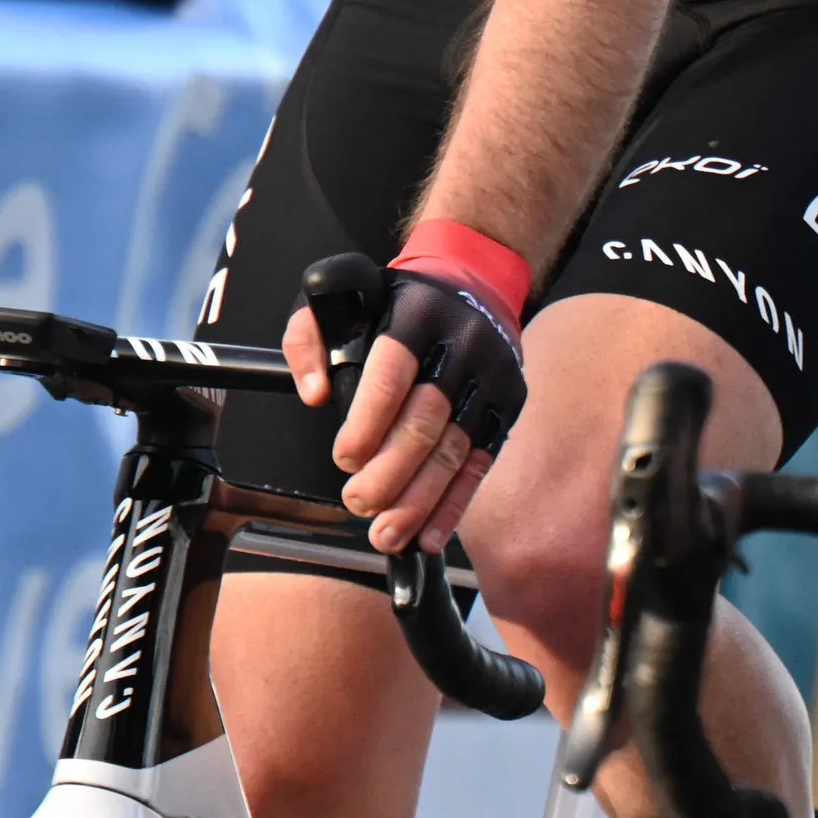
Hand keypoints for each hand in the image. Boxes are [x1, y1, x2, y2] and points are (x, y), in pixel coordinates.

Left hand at [286, 223, 528, 554]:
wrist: (473, 284)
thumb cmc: (395, 302)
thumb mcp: (343, 296)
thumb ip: (309, 336)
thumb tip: (314, 393)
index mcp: (417, 311)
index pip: (394, 370)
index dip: (369, 420)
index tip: (344, 458)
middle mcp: (462, 341)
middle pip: (427, 417)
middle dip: (390, 470)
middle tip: (358, 502)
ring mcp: (492, 374)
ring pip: (455, 448)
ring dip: (419, 499)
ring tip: (386, 533)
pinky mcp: (509, 402)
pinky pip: (481, 461)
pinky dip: (454, 503)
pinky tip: (428, 534)